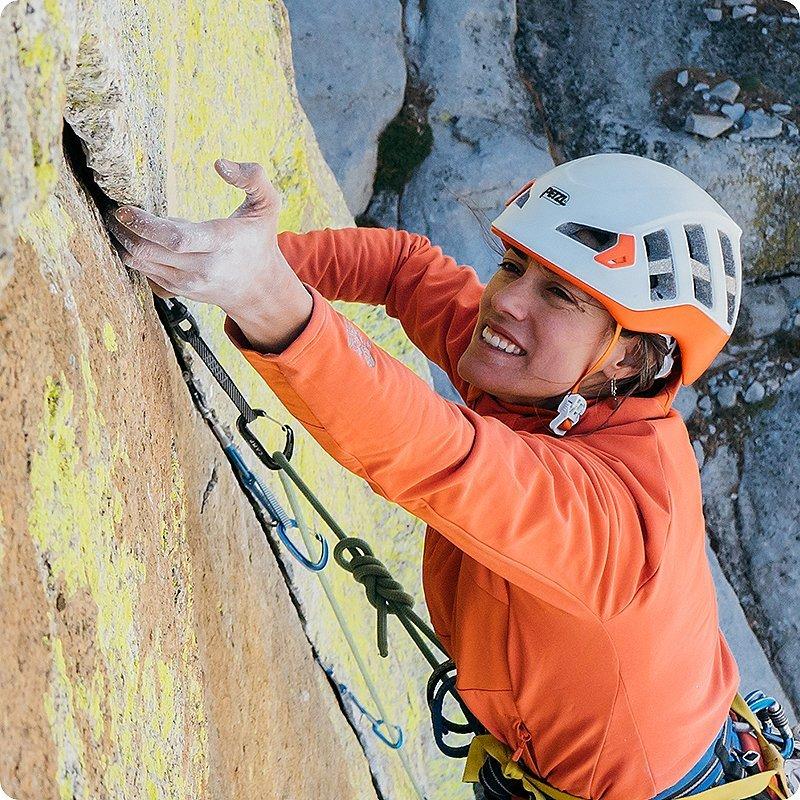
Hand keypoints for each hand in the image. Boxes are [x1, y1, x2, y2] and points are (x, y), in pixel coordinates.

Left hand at [105, 159, 289, 316]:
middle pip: (149, 250)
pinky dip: (136, 254)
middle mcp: (202, 267)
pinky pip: (144, 273)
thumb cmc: (259, 242)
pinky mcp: (179, 291)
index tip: (124, 209)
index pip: (176, 239)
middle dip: (125, 230)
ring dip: (126, 241)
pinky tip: (140, 239)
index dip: (144, 224)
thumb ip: (253, 178)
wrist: (258, 290)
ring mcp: (188, 282)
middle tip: (116, 211)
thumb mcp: (268, 206)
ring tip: (123, 224)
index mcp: (222, 243)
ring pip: (141, 263)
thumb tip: (220, 164)